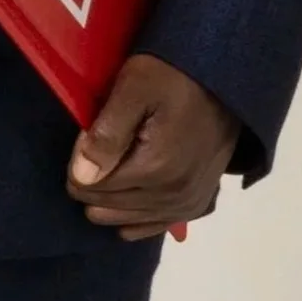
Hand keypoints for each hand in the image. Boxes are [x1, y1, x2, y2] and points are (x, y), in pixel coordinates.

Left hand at [67, 54, 241, 240]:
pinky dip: (136, 217)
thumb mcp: (133, 88)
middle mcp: (173, 197)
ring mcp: (188, 205)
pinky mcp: (198, 204)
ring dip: (111, 200)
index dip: (78, 162)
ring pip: (128, 221)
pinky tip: (127, 202)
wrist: (222, 77)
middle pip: (107, 207)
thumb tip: (81, 178)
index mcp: (155, 170)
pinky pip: (155, 225)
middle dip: (92, 182)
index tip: (86, 136)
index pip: (91, 188)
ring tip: (111, 166)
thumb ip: (106, 134)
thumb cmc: (172, 75)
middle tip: (96, 149)